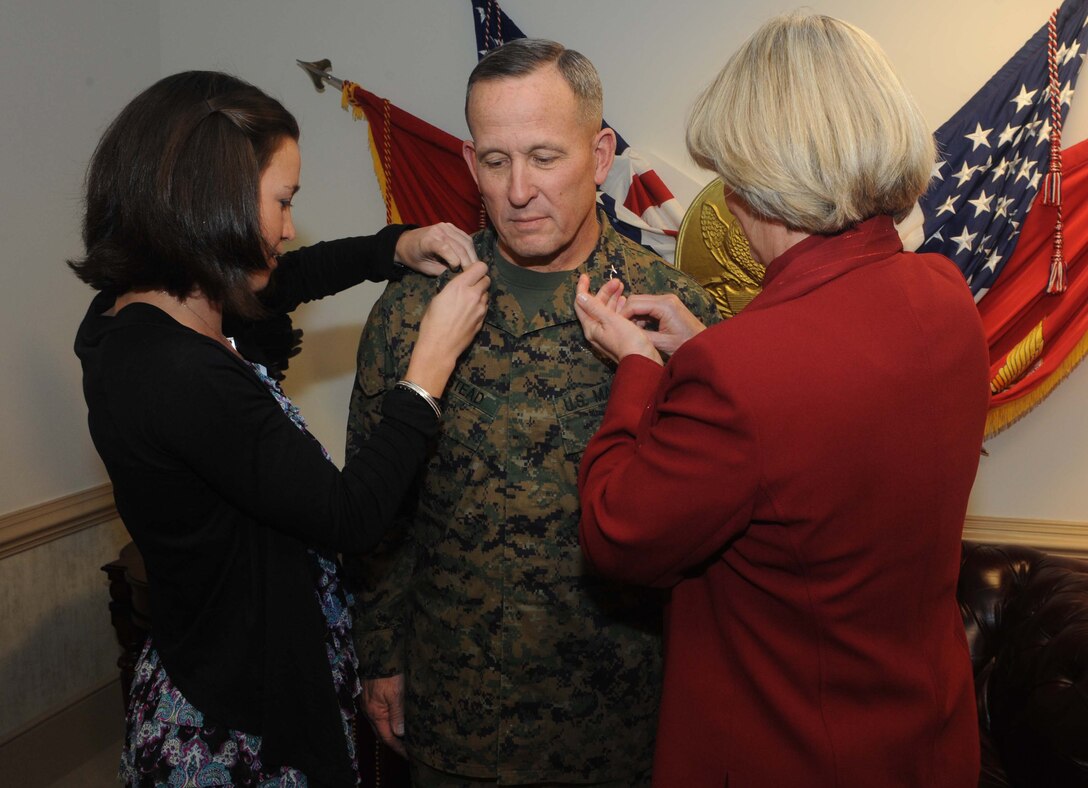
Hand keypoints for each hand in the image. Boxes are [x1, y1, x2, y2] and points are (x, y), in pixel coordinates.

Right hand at [363, 675, 405, 756]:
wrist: (380, 653)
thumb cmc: (389, 672)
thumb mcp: (396, 692)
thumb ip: (397, 714)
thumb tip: (400, 733)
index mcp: (375, 712)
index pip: (386, 737)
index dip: (398, 747)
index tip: (409, 755)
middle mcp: (370, 710)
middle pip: (381, 732)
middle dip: (394, 743)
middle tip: (408, 750)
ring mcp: (369, 703)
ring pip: (381, 723)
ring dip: (392, 731)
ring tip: (406, 738)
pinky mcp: (372, 696)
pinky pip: (380, 714)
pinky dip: (389, 721)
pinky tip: (398, 720)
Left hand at [395, 223, 478, 274]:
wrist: (406, 242)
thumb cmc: (414, 257)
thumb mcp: (425, 268)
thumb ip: (441, 271)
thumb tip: (458, 274)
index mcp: (428, 241)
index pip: (446, 249)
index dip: (455, 261)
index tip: (456, 271)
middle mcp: (439, 230)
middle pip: (460, 246)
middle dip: (468, 261)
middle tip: (473, 273)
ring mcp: (446, 227)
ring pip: (466, 241)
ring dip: (472, 255)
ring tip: (474, 266)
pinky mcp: (451, 226)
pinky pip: (465, 237)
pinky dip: (470, 248)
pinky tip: (470, 257)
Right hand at [405, 260, 489, 395]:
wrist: (440, 346)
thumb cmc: (432, 323)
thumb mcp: (438, 299)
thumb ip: (453, 289)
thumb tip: (459, 287)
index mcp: (460, 286)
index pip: (481, 267)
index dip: (476, 268)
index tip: (470, 272)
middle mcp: (473, 295)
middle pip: (487, 279)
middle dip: (480, 281)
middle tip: (471, 286)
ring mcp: (480, 309)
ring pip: (487, 294)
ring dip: (480, 294)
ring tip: (468, 301)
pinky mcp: (482, 320)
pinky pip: (484, 308)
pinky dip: (480, 307)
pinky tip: (469, 313)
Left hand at [574, 274, 661, 365]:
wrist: (643, 361)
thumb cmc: (628, 340)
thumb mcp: (610, 320)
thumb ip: (595, 307)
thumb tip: (579, 296)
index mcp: (591, 327)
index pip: (581, 304)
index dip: (582, 288)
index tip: (585, 275)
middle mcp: (596, 331)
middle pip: (595, 306)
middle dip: (604, 292)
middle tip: (616, 281)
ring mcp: (607, 334)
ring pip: (606, 311)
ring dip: (612, 298)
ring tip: (621, 287)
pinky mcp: (618, 336)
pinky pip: (614, 318)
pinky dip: (619, 307)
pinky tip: (626, 301)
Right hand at [621, 293, 706, 355]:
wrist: (705, 344)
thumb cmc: (687, 345)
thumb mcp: (662, 343)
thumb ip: (642, 336)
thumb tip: (625, 332)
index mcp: (665, 306)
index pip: (634, 304)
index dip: (622, 315)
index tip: (615, 328)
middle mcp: (666, 298)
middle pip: (635, 299)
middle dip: (626, 314)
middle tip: (622, 329)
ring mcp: (668, 300)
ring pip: (641, 302)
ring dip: (634, 315)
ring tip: (633, 331)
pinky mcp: (668, 304)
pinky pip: (648, 306)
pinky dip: (642, 316)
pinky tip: (642, 329)